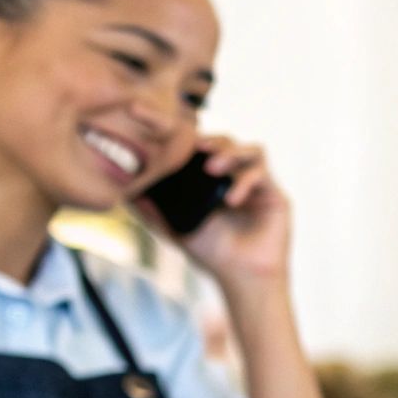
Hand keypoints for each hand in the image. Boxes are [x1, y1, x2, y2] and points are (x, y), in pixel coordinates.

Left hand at [135, 134, 290, 301]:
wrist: (242, 279)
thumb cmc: (212, 254)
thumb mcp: (175, 229)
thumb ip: (152, 211)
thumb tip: (124, 193)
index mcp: (213, 178)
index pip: (198, 146)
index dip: (179, 129)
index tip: (152, 118)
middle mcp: (236, 175)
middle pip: (227, 140)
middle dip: (212, 139)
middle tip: (196, 147)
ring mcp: (257, 183)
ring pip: (250, 149)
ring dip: (231, 153)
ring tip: (212, 167)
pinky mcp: (274, 195)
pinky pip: (262, 173)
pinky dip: (245, 181)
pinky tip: (232, 200)